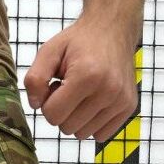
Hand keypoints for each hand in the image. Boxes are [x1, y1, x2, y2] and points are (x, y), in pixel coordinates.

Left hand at [25, 15, 138, 141]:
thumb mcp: (49, 51)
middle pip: (67, 128)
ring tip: (83, 94)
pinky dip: (93, 124)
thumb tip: (36, 106)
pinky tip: (94, 102)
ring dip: (77, 119)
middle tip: (70, 88)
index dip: (48, 103)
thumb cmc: (78, 42)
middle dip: (62, 112)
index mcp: (86, 75)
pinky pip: (100, 135)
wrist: (113, 28)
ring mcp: (121, 100)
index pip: (52, 116)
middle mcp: (108, 90)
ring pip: (82, 134)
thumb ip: (34, 79)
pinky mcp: (128, 107)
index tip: (56, 86)